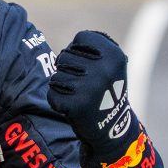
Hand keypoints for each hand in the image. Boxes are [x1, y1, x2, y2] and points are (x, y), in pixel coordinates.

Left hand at [47, 31, 160, 167]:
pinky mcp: (76, 105)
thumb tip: (75, 42)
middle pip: (64, 55)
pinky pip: (52, 93)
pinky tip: (73, 107)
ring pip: (56, 75)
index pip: (81, 37)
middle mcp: (103, 69)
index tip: (91, 65)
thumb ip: (96, 45)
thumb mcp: (112, 64)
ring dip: (63, 85)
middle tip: (85, 85)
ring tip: (80, 95)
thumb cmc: (107, 90)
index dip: (80, 51)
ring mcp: (90, 87)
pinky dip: (58, 100)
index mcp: (115, 54)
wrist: (112, 129)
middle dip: (69, 68)